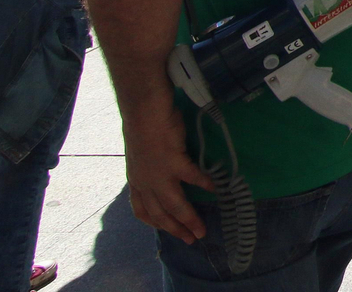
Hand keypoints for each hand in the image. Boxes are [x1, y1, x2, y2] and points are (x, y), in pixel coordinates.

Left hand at [121, 100, 215, 244]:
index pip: (143, 211)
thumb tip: (166, 178)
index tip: (171, 232)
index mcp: (137, 181)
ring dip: (188, 219)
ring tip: (201, 229)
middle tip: (192, 239)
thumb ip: (151, 170)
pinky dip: (203, 184)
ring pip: (173, 204)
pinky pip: (190, 176)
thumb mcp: (142, 157)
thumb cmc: (144, 128)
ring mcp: (158, 173)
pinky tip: (214, 188)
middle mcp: (145, 182)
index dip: (157, 225)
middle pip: (160, 214)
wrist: (143, 111)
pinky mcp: (172, 159)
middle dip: (176, 229)